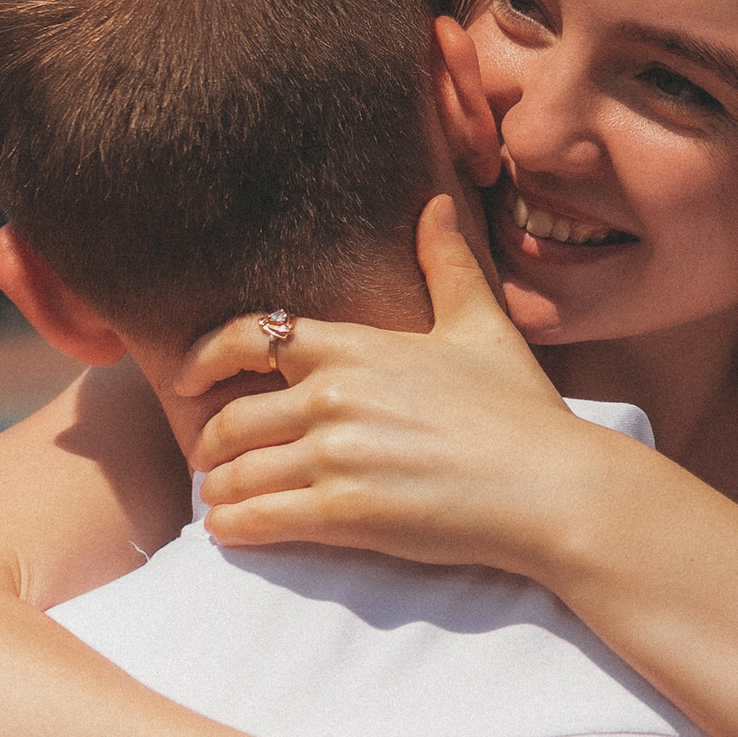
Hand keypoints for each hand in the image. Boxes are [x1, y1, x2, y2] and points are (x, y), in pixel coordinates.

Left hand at [186, 197, 586, 577]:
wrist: (551, 487)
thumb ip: (447, 267)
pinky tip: (230, 531)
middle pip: (233, 416)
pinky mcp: (343, 512)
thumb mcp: (482, 328)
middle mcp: (334, 395)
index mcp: (357, 346)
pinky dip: (234, 527)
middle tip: (210, 460)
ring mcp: (335, 455)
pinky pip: (258, 518)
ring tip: (219, 502)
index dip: (205, 357)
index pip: (253, 336)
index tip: (186, 378)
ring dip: (220, 490)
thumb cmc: (522, 411)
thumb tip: (435, 205)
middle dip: (211, 443)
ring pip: (239, 473)